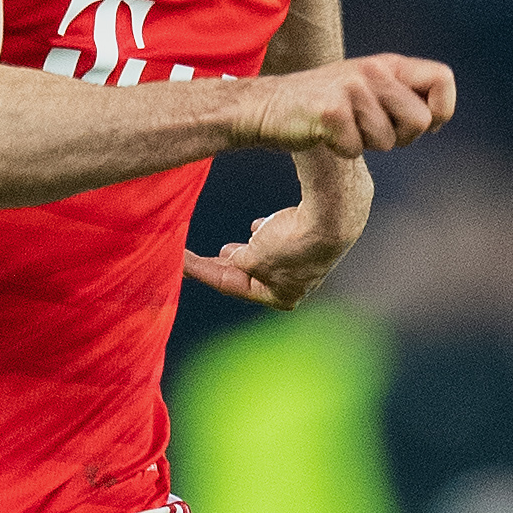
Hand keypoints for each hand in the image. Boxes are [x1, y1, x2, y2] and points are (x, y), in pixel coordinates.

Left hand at [184, 193, 363, 308]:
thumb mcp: (253, 257)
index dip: (200, 271)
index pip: (229, 284)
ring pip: (266, 258)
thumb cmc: (292, 241)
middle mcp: (295, 284)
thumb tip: (235, 257)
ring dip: (246, 252)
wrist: (333, 214)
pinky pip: (281, 241)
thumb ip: (239, 261)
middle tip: (196, 261)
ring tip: (227, 250)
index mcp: (280, 297)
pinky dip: (267, 234)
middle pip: (248, 275)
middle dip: (224, 267)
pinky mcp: (313, 241)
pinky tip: (257, 226)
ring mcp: (306, 263)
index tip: (178, 263)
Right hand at [234, 54, 455, 158]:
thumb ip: (401, 96)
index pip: (444, 79)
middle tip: (372, 132)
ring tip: (343, 128)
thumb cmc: (323, 105)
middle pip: (420, 121)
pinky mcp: (330, 112)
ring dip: (366, 145)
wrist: (267, 106)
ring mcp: (351, 89)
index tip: (424, 125)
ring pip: (387, 141)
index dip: (442, 110)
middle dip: (401, 139)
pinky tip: (324, 135)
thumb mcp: (367, 89)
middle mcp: (373, 70)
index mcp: (388, 64)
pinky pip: (355, 149)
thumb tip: (437, 119)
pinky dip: (341, 151)